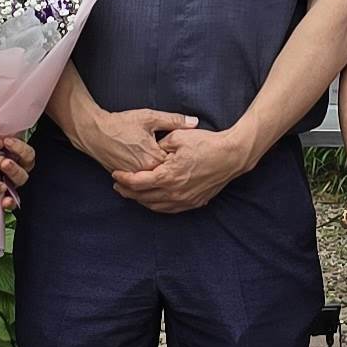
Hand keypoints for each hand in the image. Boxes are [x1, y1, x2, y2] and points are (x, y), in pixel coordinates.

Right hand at [78, 103, 199, 180]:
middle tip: (180, 165)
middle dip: (174, 171)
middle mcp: (144, 172)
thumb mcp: (149, 117)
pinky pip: (141, 184)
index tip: (188, 155)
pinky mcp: (124, 178)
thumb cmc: (121, 123)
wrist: (94, 132)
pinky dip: (148, 181)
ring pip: (153, 182)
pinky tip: (154, 178)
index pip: (175, 164)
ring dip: (161, 179)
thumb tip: (194, 122)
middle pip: (165, 176)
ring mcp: (133, 177)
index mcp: (153, 158)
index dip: (182, 159)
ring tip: (168, 173)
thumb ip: (173, 120)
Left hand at [113, 122, 251, 214]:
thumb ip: (161, 144)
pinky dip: (156, 205)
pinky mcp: (194, 202)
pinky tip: (152, 200)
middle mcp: (175, 192)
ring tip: (131, 193)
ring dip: (141, 201)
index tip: (115, 174)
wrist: (232, 156)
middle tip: (117, 186)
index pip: (138, 182)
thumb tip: (152, 149)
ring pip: (155, 206)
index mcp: (168, 175)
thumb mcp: (179, 137)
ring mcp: (185, 200)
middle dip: (128, 192)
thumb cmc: (207, 144)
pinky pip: (169, 209)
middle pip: (143, 197)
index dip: (124, 179)